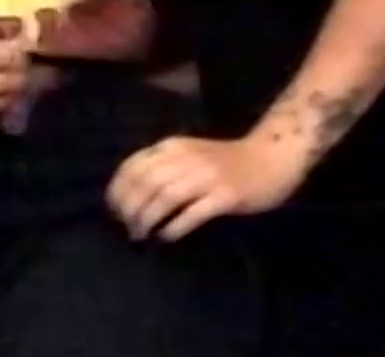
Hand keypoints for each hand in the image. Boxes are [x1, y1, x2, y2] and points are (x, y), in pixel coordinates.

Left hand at [105, 134, 309, 241]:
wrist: (271, 157)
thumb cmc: (227, 160)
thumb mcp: (188, 153)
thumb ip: (164, 166)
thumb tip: (131, 194)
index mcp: (172, 146)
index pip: (133, 165)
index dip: (118, 190)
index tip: (113, 210)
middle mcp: (186, 158)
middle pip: (145, 183)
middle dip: (130, 208)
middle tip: (127, 228)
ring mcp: (208, 176)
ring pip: (165, 197)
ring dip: (148, 219)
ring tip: (141, 235)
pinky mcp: (226, 195)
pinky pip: (193, 213)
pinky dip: (175, 227)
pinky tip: (166, 238)